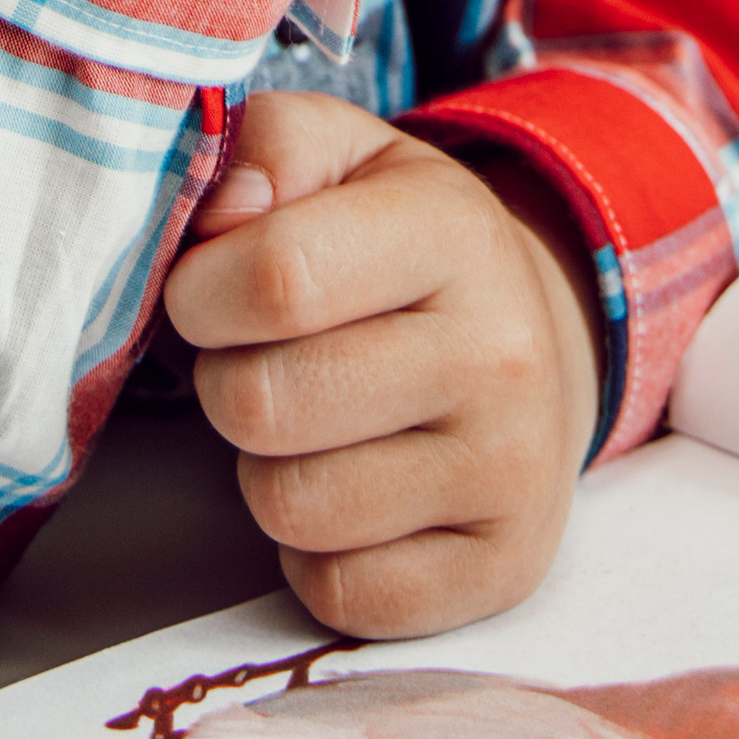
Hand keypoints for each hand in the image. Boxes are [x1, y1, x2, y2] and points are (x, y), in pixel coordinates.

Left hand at [163, 91, 602, 638]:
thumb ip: (270, 145)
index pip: (276, 278)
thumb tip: (221, 221)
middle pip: (264, 403)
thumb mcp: (347, 155)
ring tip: (314, 424)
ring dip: (267, 470)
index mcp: (453, 232)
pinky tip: (351, 491)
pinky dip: (315, 553)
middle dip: (227, 383)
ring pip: (291, 507)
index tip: (208, 292)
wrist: (538, 345)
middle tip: (264, 360)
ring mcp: (512, 472)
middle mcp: (502, 354)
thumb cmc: (407, 245)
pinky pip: (337, 593)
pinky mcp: (504, 570)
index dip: (201, 293)